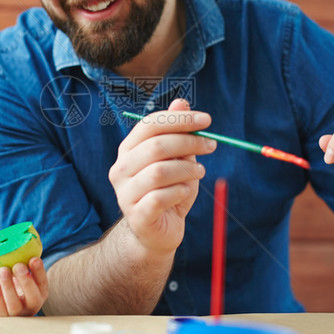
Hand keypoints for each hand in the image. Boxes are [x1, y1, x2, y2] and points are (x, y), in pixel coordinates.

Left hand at [0, 257, 48, 316]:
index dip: (39, 271)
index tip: (33, 259)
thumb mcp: (21, 277)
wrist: (0, 310)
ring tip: (2, 270)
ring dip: (8, 286)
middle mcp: (31, 306)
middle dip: (25, 280)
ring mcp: (17, 315)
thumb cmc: (13, 287)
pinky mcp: (2, 318)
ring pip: (14, 304)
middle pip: (33, 297)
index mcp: (39, 293)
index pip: (42, 283)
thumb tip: (15, 235)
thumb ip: (22, 262)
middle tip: (17, 265)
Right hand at [108, 99, 215, 254]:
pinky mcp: (137, 215)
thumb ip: (177, 132)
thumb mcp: (177, 158)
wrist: (158, 231)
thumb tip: (181, 102)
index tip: (207, 121)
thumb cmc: (168, 190)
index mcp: (128, 149)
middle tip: (212, 145)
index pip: (150, 125)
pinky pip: (161, 197)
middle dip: (189, 143)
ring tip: (200, 173)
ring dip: (187, 169)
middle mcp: (121, 169)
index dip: (179, 120)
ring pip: (159, 172)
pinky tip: (185, 193)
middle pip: (156, 147)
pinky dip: (180, 192)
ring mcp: (126, 193)